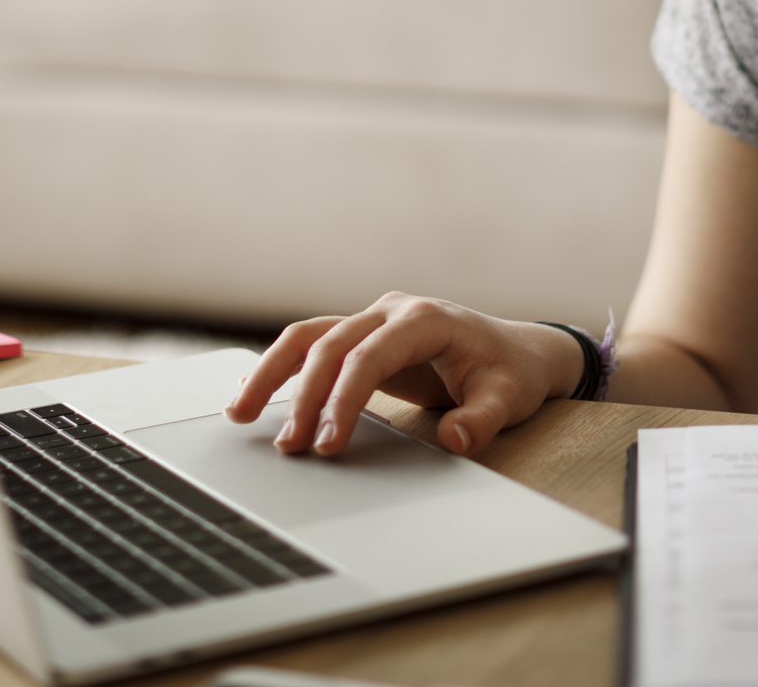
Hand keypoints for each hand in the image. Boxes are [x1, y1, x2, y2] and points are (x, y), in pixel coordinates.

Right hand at [223, 292, 585, 458]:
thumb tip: (456, 440)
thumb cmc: (511, 373)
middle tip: (287, 446)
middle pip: (327, 344)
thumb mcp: (508, 398)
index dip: (343, 399)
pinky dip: (282, 369)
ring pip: (308, 338)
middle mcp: (390, 311)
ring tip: (239, 413)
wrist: (518, 351)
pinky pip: (314, 347)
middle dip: (300, 395)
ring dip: (272, 373)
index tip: (328, 444)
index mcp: (424, 319)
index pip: (366, 356)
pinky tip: (252, 393)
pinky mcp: (363, 338)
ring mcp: (373, 320)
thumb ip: (483, 419)